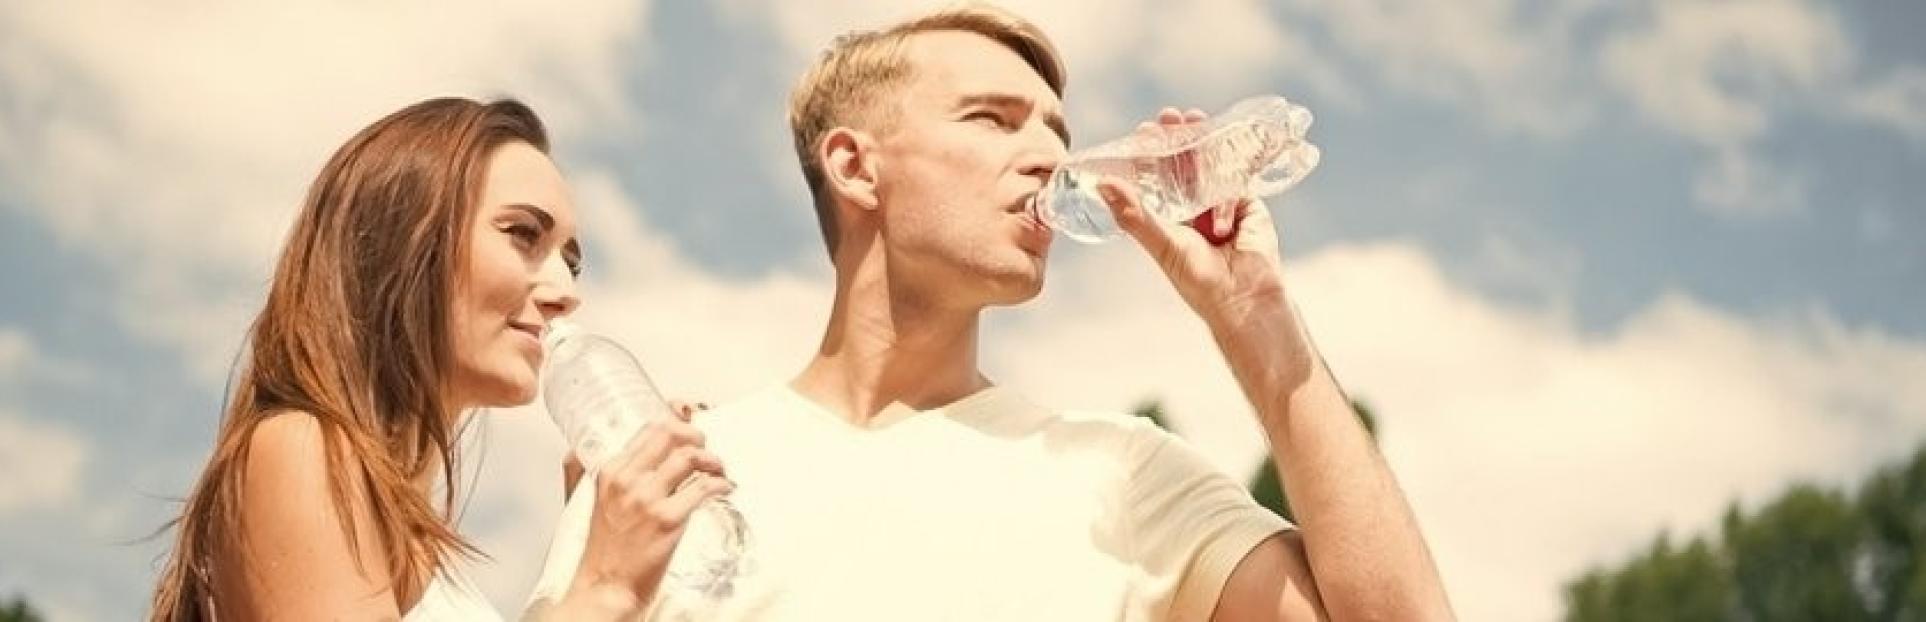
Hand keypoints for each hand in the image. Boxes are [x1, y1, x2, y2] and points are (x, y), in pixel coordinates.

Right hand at [566, 399, 731, 611]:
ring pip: (690, 457)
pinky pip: (703, 488)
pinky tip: (723, 489)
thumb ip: (578, 471)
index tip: (689, 423)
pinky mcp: (668, 520)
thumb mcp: (579, 502)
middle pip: (670, 433)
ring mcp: (647, 499)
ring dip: (713, 460)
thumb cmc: (600, 550)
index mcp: (609, 471)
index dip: (675, 420)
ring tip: (719, 470)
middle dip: (696, 435)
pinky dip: (720, 484)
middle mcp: (627, 480)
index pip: (648, 428)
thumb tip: (579, 448)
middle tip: (705, 448)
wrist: (606, 586)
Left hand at [1100, 106, 1290, 331]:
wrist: (1243, 298)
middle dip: (1177, 141)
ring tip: (1193, 118)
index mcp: (1168, 219)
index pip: (1156, 179)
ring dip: (1201, 142)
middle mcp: (1193, 209)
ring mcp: (1220, 204)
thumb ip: (1135, 215)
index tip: (1143, 131)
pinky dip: (1227, 166)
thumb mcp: (1162, 244)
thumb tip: (1102, 185)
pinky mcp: (1246, 204)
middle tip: (1168, 116)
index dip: (1150, 155)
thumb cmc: (1199, 280)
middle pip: (1183, 166)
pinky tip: (1217, 152)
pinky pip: (1235, 177)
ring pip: (1209, 166)